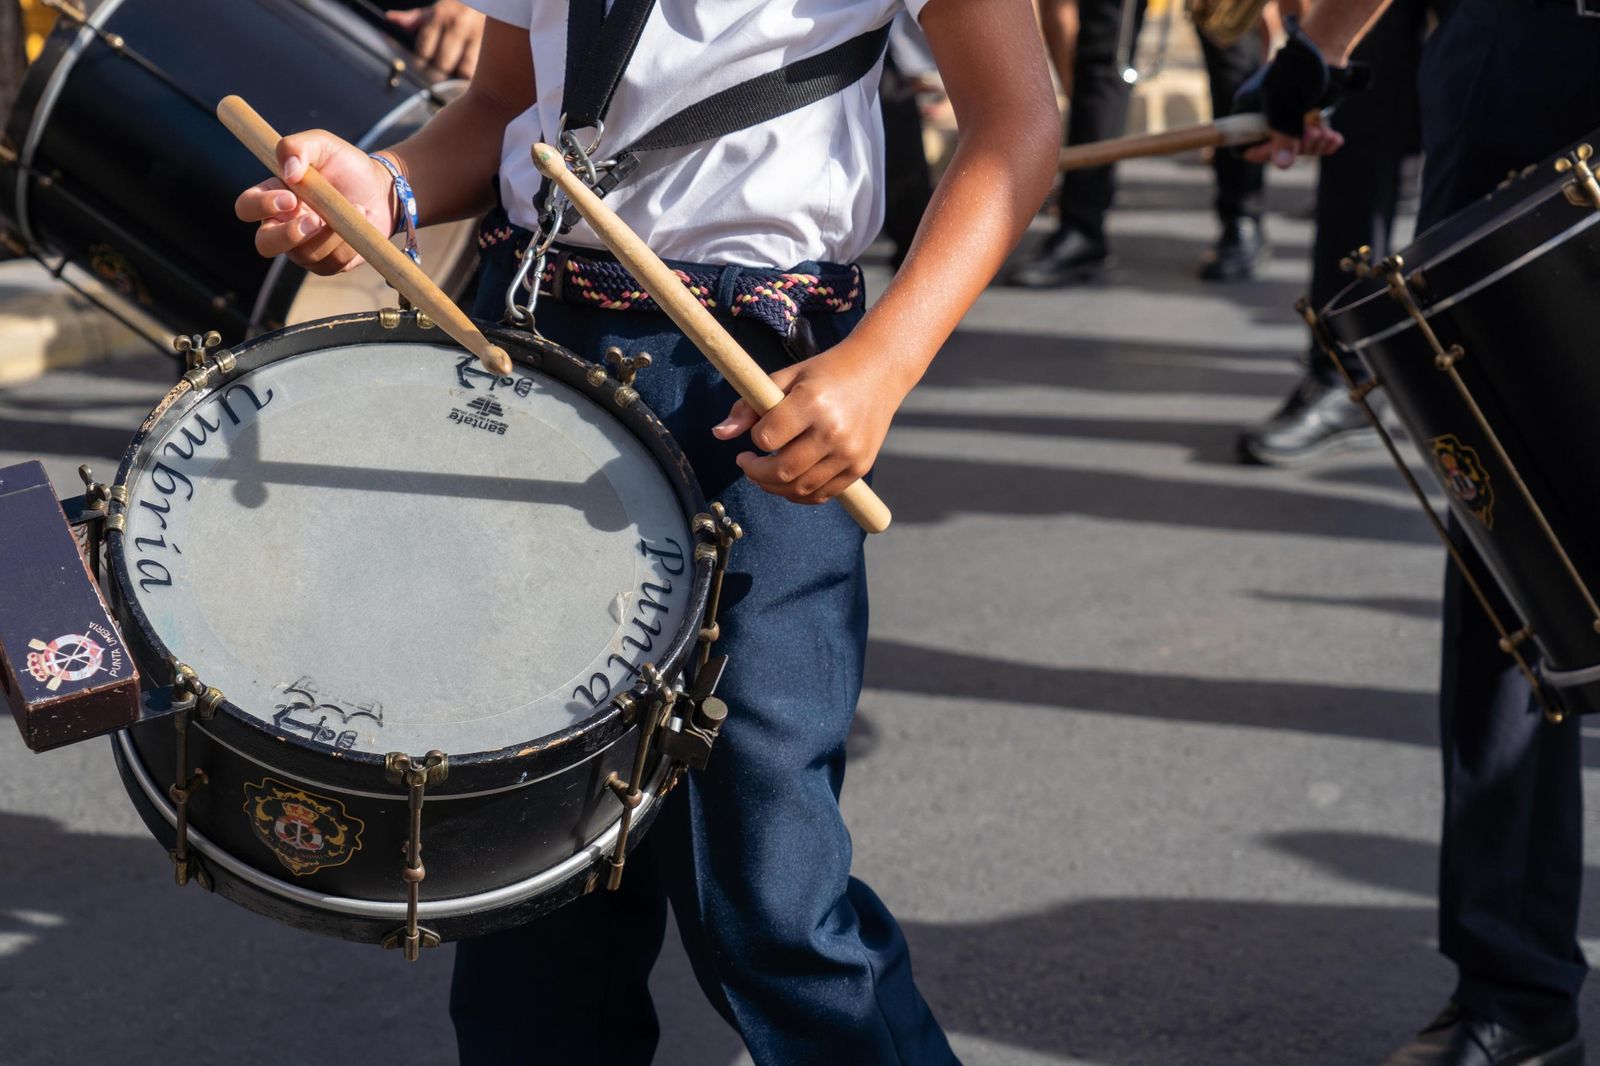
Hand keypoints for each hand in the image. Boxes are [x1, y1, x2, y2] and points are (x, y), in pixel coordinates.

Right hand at [233, 130, 395, 273]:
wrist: (382, 189)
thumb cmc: (345, 165)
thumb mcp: (322, 144)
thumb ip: (298, 146)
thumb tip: (289, 171)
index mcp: (272, 196)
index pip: (246, 207)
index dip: (261, 206)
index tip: (291, 197)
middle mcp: (282, 226)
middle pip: (264, 245)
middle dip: (289, 236)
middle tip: (317, 219)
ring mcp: (305, 248)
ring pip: (305, 255)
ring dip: (332, 234)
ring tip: (355, 208)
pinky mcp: (328, 263)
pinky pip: (332, 263)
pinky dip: (349, 244)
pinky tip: (360, 222)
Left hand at [387, 1, 485, 78]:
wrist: (490, 1)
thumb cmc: (459, 9)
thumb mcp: (436, 11)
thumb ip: (414, 20)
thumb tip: (391, 20)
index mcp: (439, 16)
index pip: (423, 50)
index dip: (420, 62)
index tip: (423, 66)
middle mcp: (457, 25)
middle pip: (441, 64)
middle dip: (438, 72)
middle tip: (439, 73)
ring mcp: (477, 36)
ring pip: (463, 71)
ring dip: (458, 76)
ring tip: (456, 75)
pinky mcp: (493, 47)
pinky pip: (481, 71)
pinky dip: (474, 77)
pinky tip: (472, 76)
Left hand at [711, 337, 905, 504]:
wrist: (879, 372)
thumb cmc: (827, 373)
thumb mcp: (786, 377)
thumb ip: (749, 405)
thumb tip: (719, 434)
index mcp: (812, 402)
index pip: (767, 438)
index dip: (755, 441)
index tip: (755, 437)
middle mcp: (833, 431)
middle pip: (782, 471)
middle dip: (756, 473)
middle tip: (747, 463)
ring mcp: (849, 453)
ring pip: (800, 489)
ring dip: (773, 487)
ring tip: (764, 474)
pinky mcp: (860, 467)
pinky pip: (822, 495)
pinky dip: (799, 495)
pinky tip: (788, 482)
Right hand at [1233, 17, 1364, 167]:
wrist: (1325, 50)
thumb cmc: (1297, 71)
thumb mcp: (1285, 103)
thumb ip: (1282, 135)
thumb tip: (1282, 165)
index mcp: (1247, 111)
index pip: (1245, 145)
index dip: (1263, 153)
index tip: (1283, 150)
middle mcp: (1264, 117)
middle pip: (1274, 149)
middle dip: (1297, 147)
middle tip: (1315, 135)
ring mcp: (1286, 117)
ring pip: (1295, 146)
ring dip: (1313, 144)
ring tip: (1326, 134)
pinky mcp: (1306, 117)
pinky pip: (1311, 140)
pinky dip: (1324, 142)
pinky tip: (1335, 140)